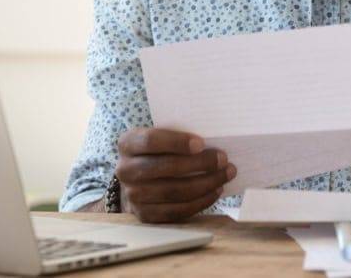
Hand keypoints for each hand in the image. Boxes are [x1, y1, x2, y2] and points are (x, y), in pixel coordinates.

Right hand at [115, 127, 235, 222]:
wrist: (136, 181)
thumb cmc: (157, 152)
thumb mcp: (159, 137)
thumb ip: (177, 135)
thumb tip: (214, 139)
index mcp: (128, 143)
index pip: (151, 141)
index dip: (177, 142)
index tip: (202, 143)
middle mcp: (125, 170)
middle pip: (165, 167)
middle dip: (199, 164)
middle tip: (223, 159)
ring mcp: (133, 195)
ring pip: (173, 191)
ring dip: (205, 184)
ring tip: (225, 175)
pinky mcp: (145, 215)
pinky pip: (176, 211)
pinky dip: (200, 202)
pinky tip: (215, 191)